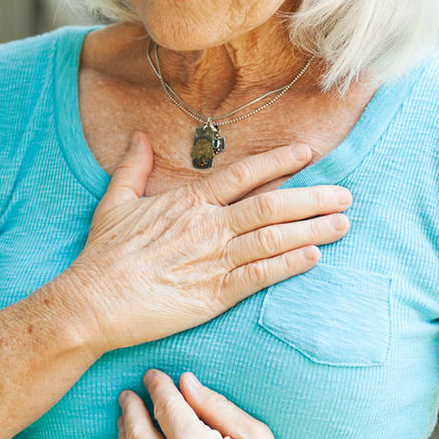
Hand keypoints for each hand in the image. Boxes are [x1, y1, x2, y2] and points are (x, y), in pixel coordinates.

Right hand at [58, 134, 350, 352]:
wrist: (94, 301)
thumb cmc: (103, 255)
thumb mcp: (115, 202)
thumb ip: (133, 167)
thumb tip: (138, 136)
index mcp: (188, 201)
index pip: (244, 175)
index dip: (279, 162)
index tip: (307, 154)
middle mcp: (208, 226)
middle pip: (271, 204)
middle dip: (312, 197)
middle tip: (345, 194)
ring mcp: (214, 260)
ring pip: (274, 238)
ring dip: (312, 229)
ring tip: (342, 223)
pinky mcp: (215, 294)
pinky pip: (262, 276)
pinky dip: (290, 265)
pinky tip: (314, 258)